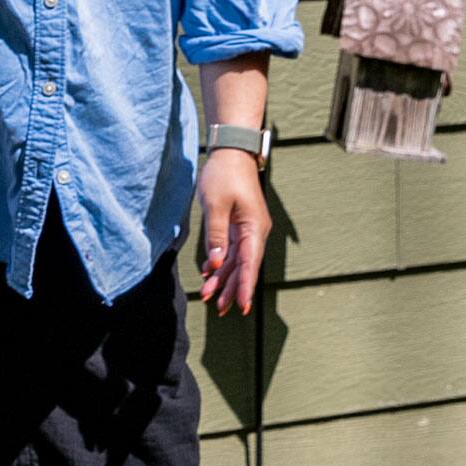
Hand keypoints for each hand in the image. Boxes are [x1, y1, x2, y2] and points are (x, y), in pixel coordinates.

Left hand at [195, 147, 268, 315]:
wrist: (231, 154)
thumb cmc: (224, 175)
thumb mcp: (215, 205)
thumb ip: (216, 235)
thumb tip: (215, 263)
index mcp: (254, 228)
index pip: (249, 263)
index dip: (244, 286)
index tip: (241, 306)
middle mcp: (255, 232)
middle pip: (243, 266)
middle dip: (232, 288)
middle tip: (221, 310)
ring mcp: (247, 230)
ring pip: (236, 261)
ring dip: (224, 279)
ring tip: (212, 299)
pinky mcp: (238, 226)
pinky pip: (230, 251)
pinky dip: (220, 264)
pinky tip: (210, 276)